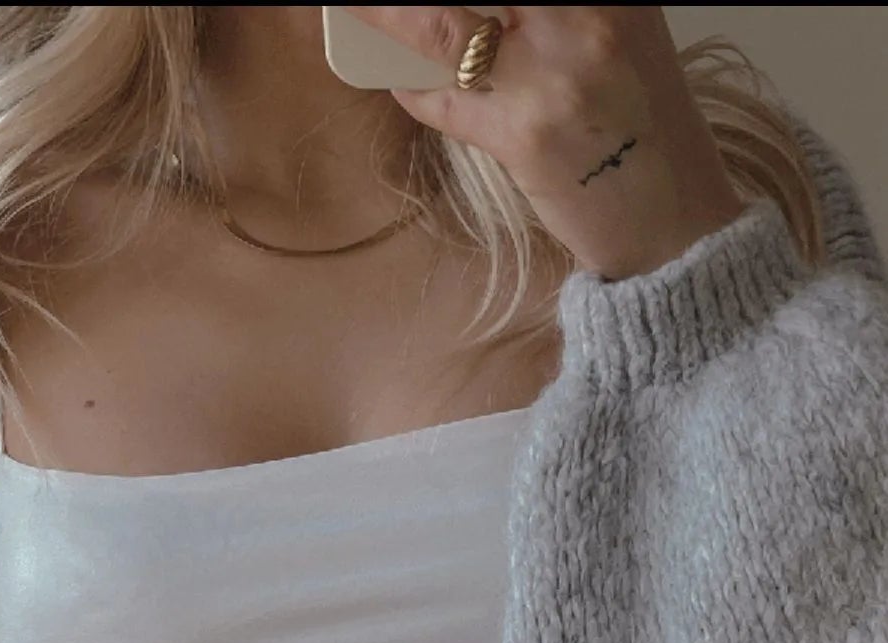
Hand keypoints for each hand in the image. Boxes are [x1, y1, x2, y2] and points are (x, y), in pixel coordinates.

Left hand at [343, 6, 747, 278]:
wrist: (675, 227)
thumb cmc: (644, 134)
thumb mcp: (621, 37)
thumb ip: (560, 10)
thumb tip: (488, 7)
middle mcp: (586, 14)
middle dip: (411, 0)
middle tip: (369, 1)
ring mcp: (553, 73)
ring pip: (441, 26)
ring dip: (387, 16)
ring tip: (358, 11)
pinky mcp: (524, 135)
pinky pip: (443, 100)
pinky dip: (413, 88)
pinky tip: (397, 79)